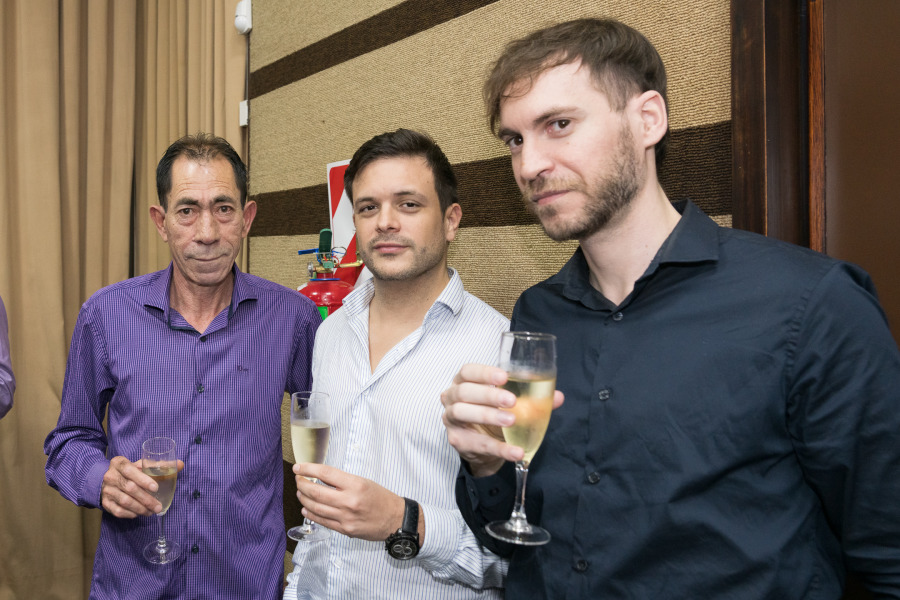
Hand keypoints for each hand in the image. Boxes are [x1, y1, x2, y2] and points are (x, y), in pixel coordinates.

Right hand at [100, 456, 184, 517]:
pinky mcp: (104, 502)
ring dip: (140, 509)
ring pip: (124, 501)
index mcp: (119, 463)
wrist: (105, 479)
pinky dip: (130, 513)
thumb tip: (180, 464)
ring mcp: (106, 490)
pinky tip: (139, 514)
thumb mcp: (140, 465)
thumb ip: (159, 465)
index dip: (143, 480)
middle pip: (129, 488)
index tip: (156, 488)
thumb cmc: (129, 471)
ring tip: (151, 512)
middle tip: (158, 507)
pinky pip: (118, 511)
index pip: (130, 470)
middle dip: (146, 499)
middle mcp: (110, 476)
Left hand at [294, 464, 408, 541]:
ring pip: (316, 507)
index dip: (308, 469)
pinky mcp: (345, 530)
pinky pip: (323, 521)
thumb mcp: (364, 482)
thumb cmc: (381, 499)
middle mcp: (349, 501)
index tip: (299, 467)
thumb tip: (321, 478)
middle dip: (302, 484)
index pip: (326, 474)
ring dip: (303, 499)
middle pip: (316, 491)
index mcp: (356, 485)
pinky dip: (311, 514)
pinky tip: (306, 508)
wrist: (396, 519)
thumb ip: (343, 481)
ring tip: (300, 492)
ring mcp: (346, 517)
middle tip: (298, 480)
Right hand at [441, 363, 563, 476]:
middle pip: (464, 392)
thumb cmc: (495, 414)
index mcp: (464, 382)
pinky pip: (477, 443)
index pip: (468, 371)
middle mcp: (453, 397)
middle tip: (512, 401)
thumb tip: (558, 397)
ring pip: (463, 413)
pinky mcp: (457, 440)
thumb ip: (534, 399)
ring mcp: (451, 419)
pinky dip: (499, 448)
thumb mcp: (512, 404)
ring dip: (489, 416)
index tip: (504, 376)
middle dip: (489, 395)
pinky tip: (516, 451)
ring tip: (511, 421)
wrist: (485, 447)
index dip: (483, 372)